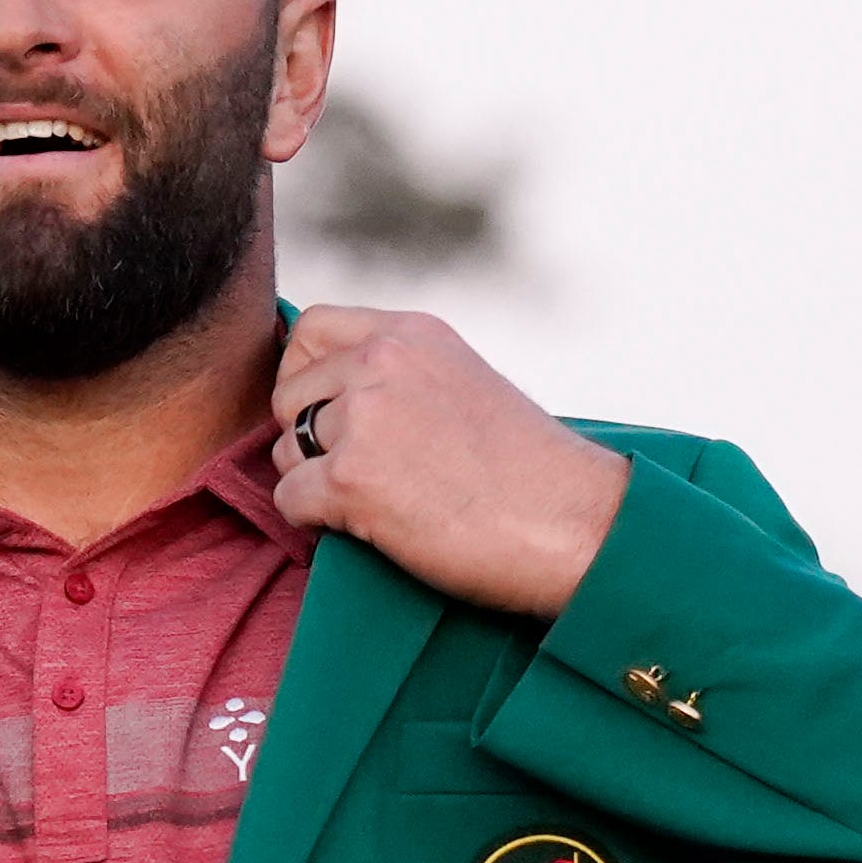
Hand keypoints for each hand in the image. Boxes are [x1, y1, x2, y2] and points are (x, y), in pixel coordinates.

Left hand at [270, 306, 629, 618]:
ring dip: (316, 486)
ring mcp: (364, 418)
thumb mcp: (463, 385)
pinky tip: (371, 531)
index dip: (306, 379)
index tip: (331, 416)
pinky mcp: (351, 478)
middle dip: (309, 440)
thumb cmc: (530, 473)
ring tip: (382, 505)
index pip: (309, 331)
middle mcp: (381, 362)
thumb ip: (400, 375)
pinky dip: (318, 526)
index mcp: (410, 334)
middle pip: (287, 397)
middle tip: (365, 475)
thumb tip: (330, 395)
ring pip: (285, 453)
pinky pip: (290, 501)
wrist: (576, 526)